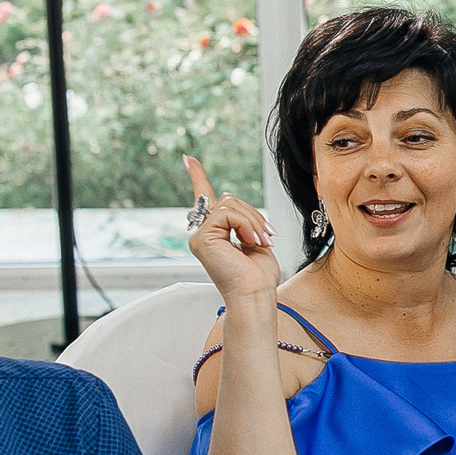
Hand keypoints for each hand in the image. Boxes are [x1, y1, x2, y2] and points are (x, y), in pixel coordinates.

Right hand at [183, 155, 280, 300]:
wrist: (255, 294)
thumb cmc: (258, 276)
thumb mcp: (254, 239)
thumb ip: (243, 220)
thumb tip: (233, 202)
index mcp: (216, 233)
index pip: (206, 200)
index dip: (198, 178)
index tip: (189, 160)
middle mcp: (204, 233)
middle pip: (228, 200)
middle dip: (252, 215)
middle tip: (266, 236)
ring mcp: (200, 236)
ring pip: (229, 204)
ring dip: (252, 221)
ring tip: (259, 242)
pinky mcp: (201, 238)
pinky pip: (228, 214)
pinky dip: (246, 225)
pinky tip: (250, 242)